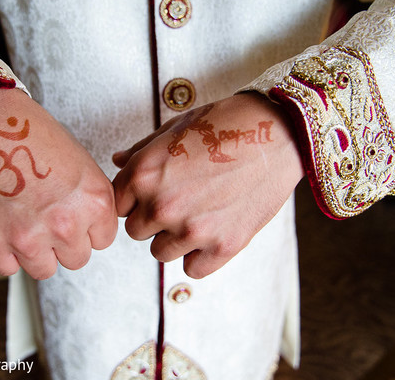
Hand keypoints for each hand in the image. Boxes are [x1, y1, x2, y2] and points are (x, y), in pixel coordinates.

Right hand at [0, 89, 117, 278]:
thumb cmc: (30, 134)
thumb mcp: (80, 164)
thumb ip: (90, 203)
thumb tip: (91, 231)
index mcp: (93, 201)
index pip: (102, 240)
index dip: (86, 227)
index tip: (71, 213)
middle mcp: (64, 224)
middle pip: (76, 259)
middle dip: (62, 241)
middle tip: (43, 215)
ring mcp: (25, 238)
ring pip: (43, 269)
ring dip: (34, 250)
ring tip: (21, 217)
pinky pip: (7, 268)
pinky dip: (2, 251)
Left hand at [112, 92, 303, 278]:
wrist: (277, 133)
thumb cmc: (224, 125)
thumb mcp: (174, 128)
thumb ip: (141, 151)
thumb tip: (117, 162)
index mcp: (143, 175)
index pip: (118, 205)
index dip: (136, 199)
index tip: (154, 193)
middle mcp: (162, 205)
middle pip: (136, 231)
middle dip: (153, 219)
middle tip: (180, 201)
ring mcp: (192, 229)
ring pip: (160, 252)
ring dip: (174, 239)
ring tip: (198, 214)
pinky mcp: (223, 246)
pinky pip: (192, 269)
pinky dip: (200, 256)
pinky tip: (212, 233)